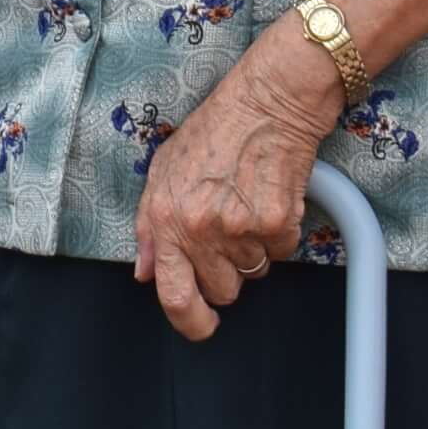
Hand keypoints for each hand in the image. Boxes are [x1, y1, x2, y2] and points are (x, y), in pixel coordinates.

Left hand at [129, 27, 339, 341]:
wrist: (265, 103)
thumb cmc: (213, 131)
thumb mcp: (163, 172)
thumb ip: (150, 226)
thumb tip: (146, 273)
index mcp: (167, 220)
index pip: (173, 296)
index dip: (190, 322)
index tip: (202, 325)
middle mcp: (201, 230)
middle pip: (223, 290)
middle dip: (228, 270)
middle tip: (228, 230)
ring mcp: (240, 229)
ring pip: (255, 272)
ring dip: (254, 249)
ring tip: (247, 204)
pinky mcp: (277, 224)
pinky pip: (282, 252)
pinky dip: (279, 233)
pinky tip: (269, 197)